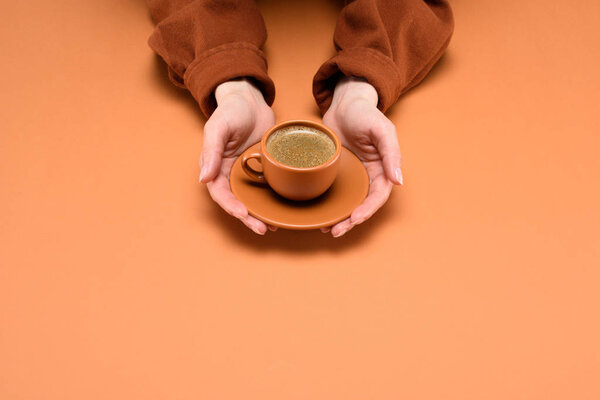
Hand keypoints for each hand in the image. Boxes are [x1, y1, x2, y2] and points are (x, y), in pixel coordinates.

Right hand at [199, 78, 276, 233]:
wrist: (250, 99)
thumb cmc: (230, 110)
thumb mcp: (218, 128)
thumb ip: (211, 152)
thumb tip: (204, 179)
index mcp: (216, 167)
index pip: (221, 193)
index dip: (231, 206)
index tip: (243, 213)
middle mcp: (230, 174)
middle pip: (237, 201)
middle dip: (248, 217)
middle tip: (263, 228)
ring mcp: (247, 173)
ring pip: (252, 199)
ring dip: (261, 213)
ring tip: (273, 226)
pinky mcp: (264, 169)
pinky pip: (266, 188)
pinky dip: (272, 200)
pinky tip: (283, 210)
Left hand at [321, 76, 402, 236]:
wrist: (344, 103)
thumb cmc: (365, 114)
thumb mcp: (382, 130)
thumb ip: (391, 154)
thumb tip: (398, 181)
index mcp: (382, 169)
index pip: (377, 196)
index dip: (368, 210)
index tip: (355, 219)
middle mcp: (366, 176)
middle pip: (361, 204)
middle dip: (350, 221)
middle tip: (336, 231)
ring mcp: (350, 176)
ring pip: (346, 202)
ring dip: (338, 218)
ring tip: (325, 229)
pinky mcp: (334, 173)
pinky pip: (332, 192)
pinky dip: (327, 205)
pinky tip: (317, 214)